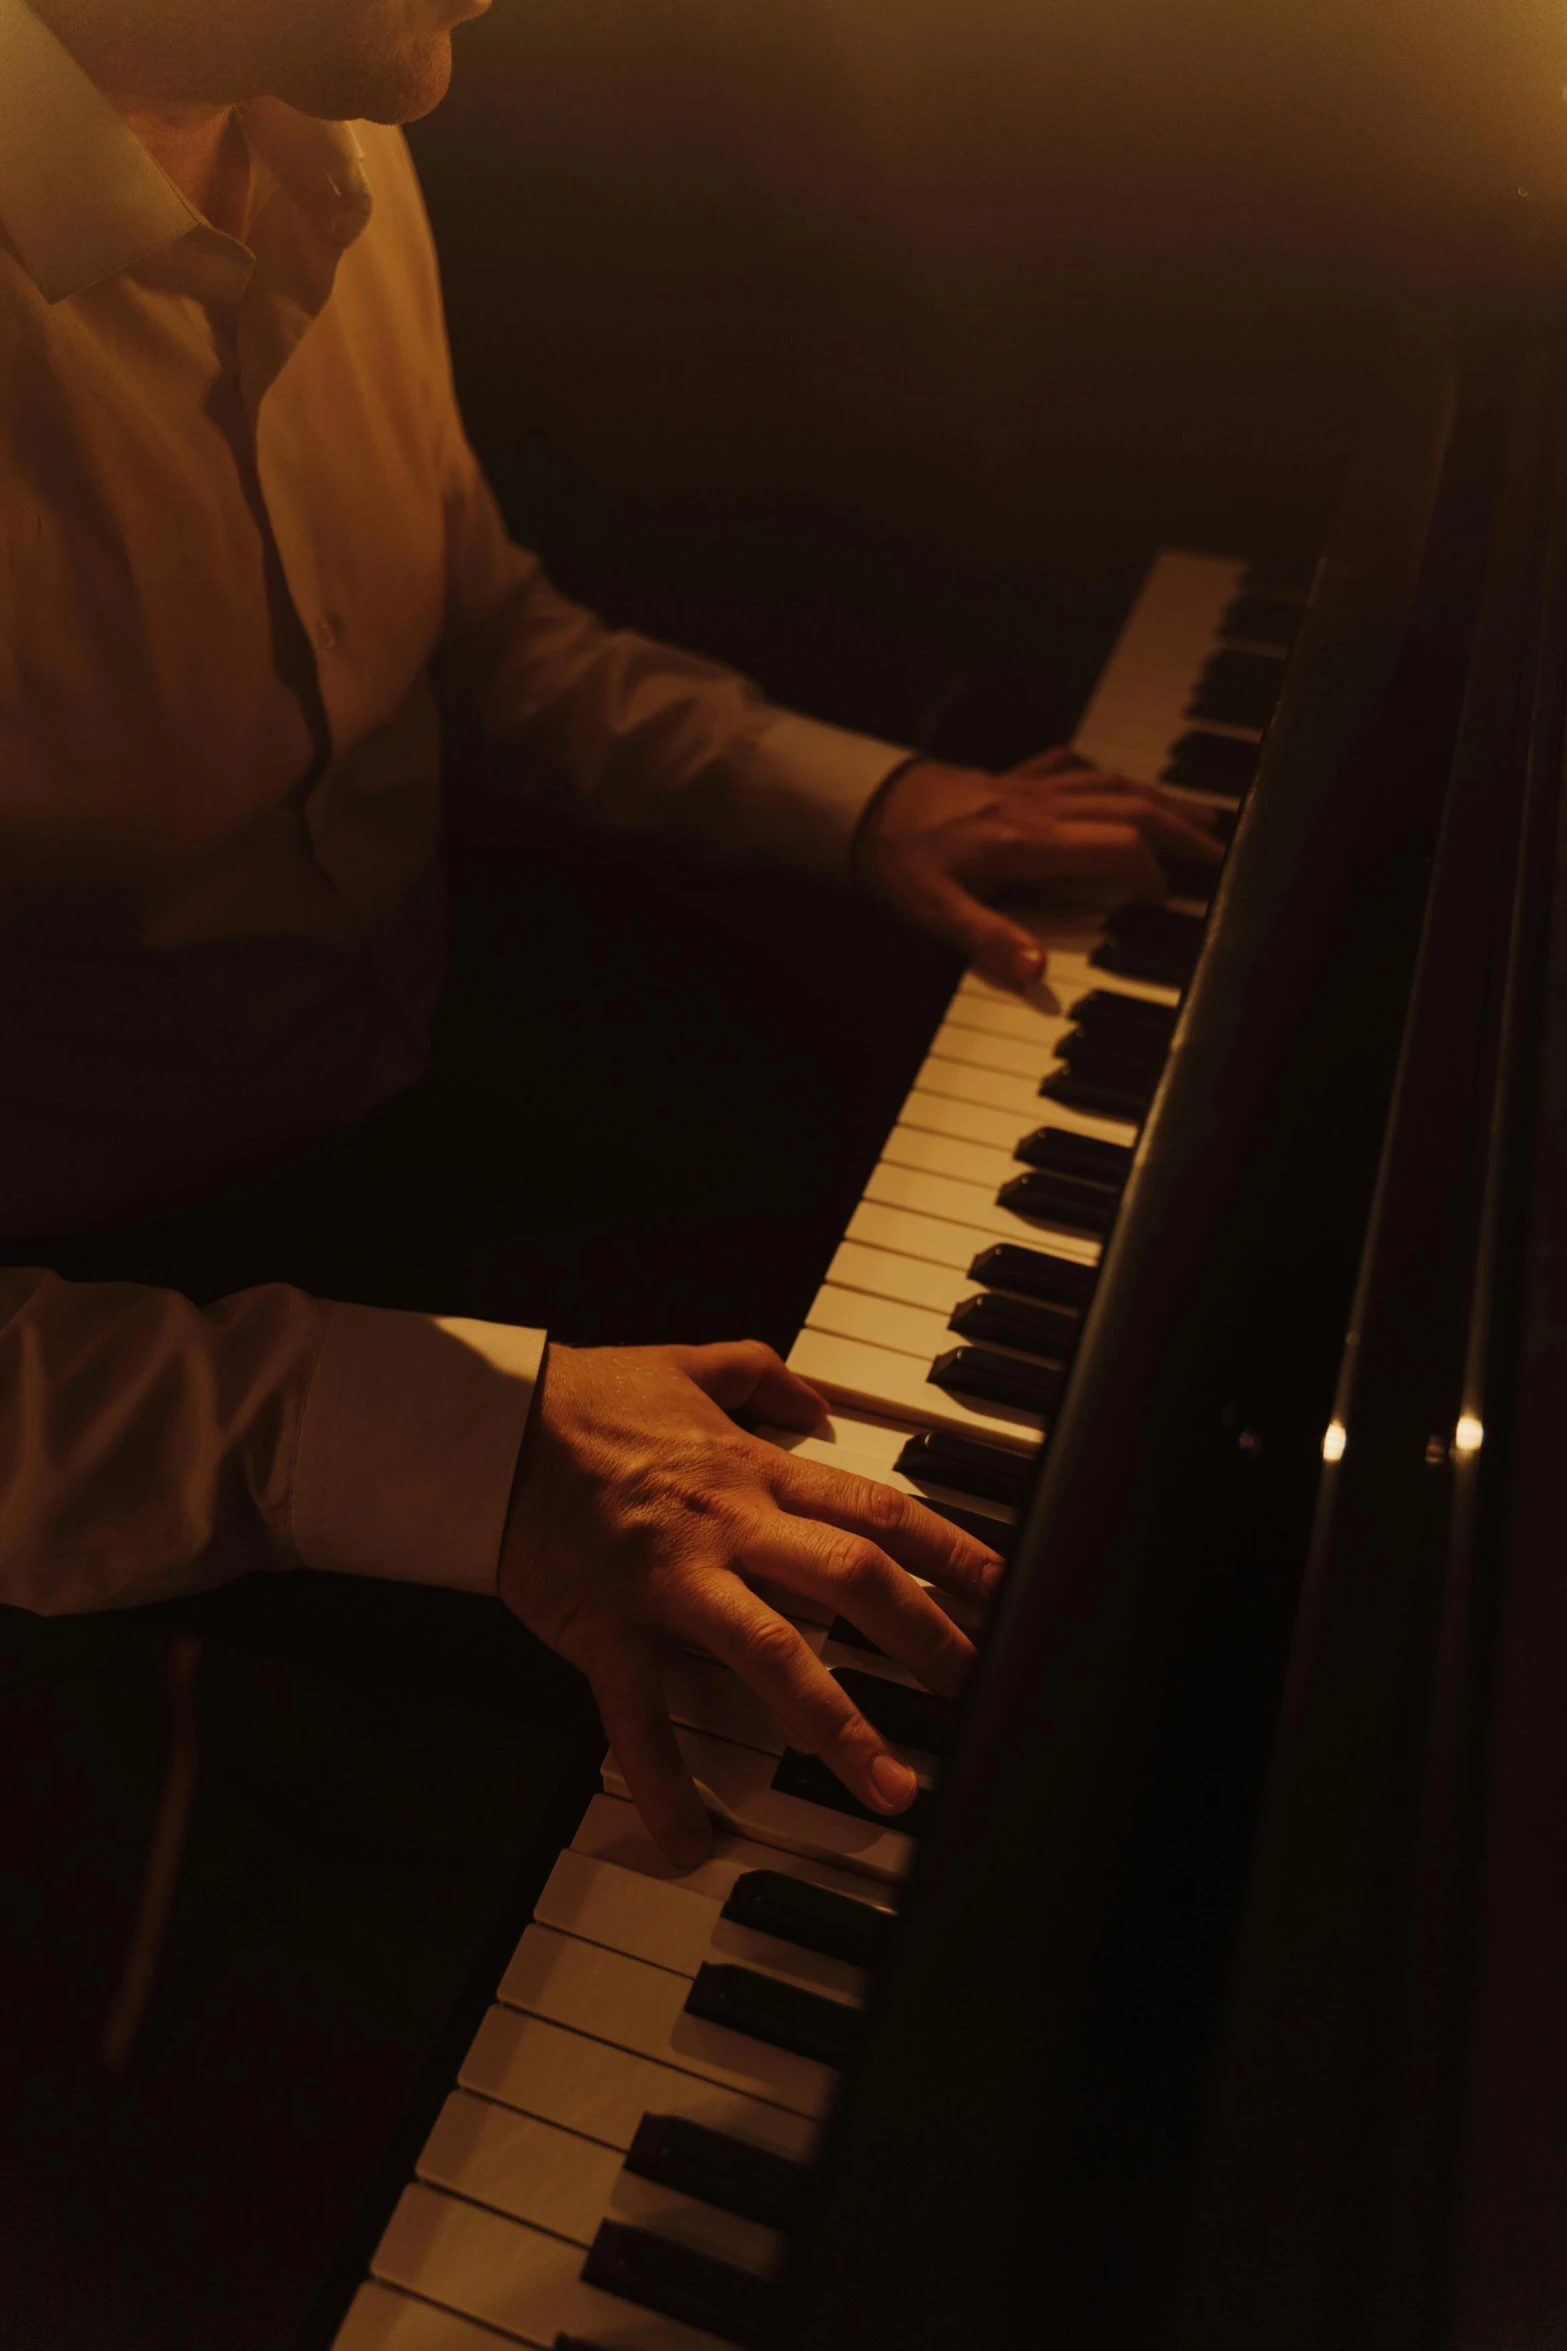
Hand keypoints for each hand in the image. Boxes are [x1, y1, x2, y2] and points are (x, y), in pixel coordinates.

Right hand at [499, 1338, 1001, 1866]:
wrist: (486, 1423)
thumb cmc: (584, 1399)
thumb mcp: (687, 1365)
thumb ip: (760, 1377)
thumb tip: (817, 1401)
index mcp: (754, 1471)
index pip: (878, 1511)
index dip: (953, 1551)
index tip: (1007, 1592)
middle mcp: (729, 1525)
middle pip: (853, 1579)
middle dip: (928, 1640)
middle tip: (980, 1694)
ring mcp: (671, 1581)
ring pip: (773, 1652)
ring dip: (839, 1723)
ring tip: (891, 1787)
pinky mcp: (608, 1629)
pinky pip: (639, 1717)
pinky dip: (663, 1783)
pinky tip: (689, 1844)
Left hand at [854, 747, 1222, 989]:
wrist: (858, 802)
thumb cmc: (894, 857)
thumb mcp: (932, 909)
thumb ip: (986, 939)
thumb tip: (1036, 971)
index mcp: (1027, 841)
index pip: (1115, 847)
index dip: (1150, 874)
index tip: (1166, 902)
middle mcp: (1039, 807)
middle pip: (1130, 808)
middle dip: (1181, 829)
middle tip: (1221, 853)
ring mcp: (1029, 787)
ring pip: (1112, 783)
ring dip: (1160, 798)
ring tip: (1201, 815)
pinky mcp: (1013, 777)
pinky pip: (1076, 768)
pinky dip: (1109, 777)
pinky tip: (1120, 785)